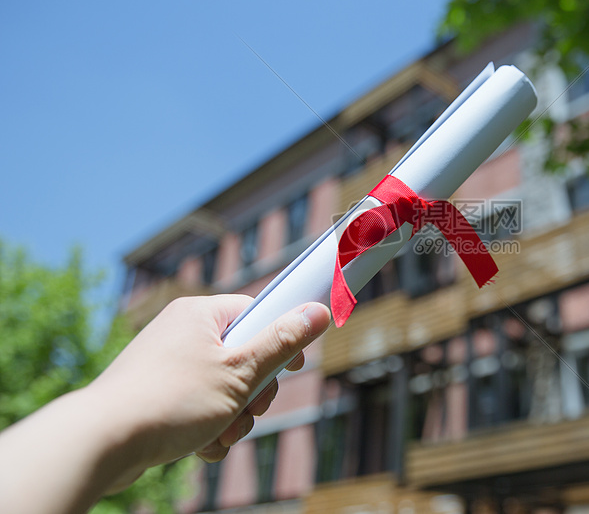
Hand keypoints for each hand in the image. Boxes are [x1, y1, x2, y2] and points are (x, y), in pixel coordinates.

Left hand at [88, 295, 330, 486]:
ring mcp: (167, 364)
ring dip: (235, 415)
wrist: (101, 442)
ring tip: (222, 433)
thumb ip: (282, 343)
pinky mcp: (157, 393)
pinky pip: (199, 404)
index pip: (256, 312)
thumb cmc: (170, 400)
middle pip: (244, 354)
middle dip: (255, 391)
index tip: (295, 366)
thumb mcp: (240, 371)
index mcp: (200, 314)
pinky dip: (209, 426)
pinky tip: (203, 445)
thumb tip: (318, 311)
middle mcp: (181, 332)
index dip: (281, 339)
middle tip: (250, 407)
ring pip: (224, 386)